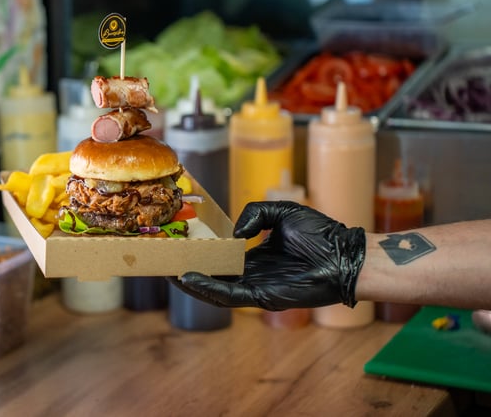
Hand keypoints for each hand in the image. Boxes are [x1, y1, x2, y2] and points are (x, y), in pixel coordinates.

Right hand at [172, 201, 365, 310]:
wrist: (344, 256)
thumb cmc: (320, 233)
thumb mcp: (281, 212)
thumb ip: (254, 213)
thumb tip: (234, 233)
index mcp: (255, 255)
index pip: (221, 257)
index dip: (200, 251)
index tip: (180, 241)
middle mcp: (252, 273)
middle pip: (213, 275)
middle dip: (188, 269)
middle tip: (164, 260)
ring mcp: (255, 287)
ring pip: (215, 289)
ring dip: (191, 283)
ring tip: (168, 272)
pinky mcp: (261, 297)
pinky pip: (228, 296)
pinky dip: (207, 289)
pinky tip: (189, 278)